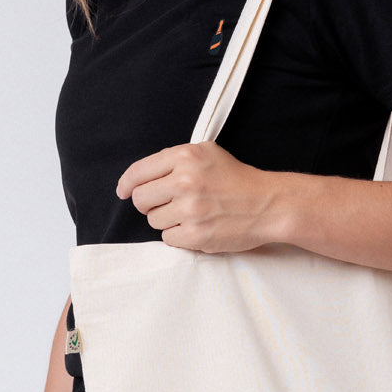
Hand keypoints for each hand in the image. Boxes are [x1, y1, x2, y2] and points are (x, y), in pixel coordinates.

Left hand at [115, 142, 281, 253]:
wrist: (268, 204)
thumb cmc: (237, 179)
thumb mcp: (207, 153)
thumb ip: (174, 160)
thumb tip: (138, 178)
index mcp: (185, 156)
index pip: (139, 172)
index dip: (126, 184)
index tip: (123, 191)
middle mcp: (185, 181)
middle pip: (140, 199)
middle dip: (148, 203)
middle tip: (166, 203)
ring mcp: (190, 209)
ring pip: (153, 220)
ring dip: (167, 220)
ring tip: (191, 214)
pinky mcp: (195, 234)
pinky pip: (168, 238)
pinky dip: (179, 235)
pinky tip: (197, 226)